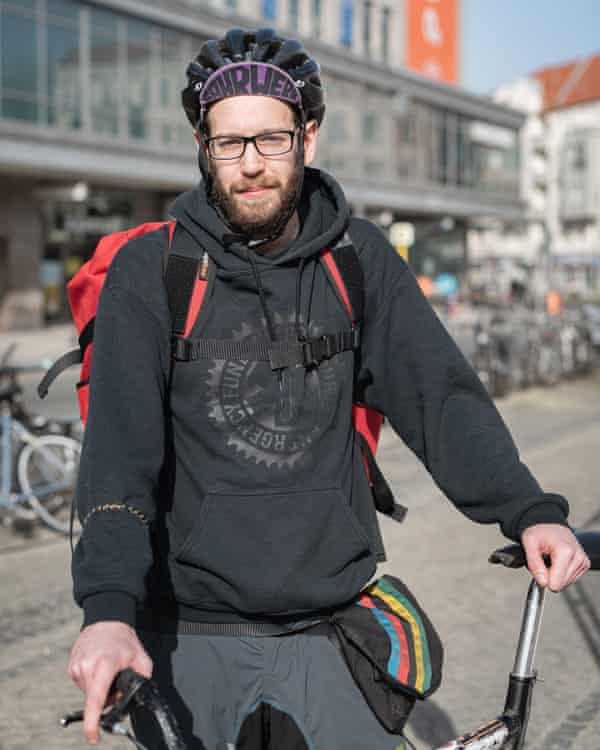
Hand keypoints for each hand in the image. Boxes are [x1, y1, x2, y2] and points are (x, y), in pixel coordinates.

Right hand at [68, 621, 151, 743]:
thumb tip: (133, 697)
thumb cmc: (124, 640)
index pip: (96, 699)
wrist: (106, 619)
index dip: (93, 721)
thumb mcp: (141, 658)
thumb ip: (141, 680)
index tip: (93, 737)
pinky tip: (98, 665)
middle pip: (96, 699)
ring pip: (89, 693)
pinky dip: (92, 681)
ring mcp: (77, 666)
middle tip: (117, 679)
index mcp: (105, 665)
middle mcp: (87, 667)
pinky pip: (83, 684)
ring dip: (99, 688)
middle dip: (107, 697)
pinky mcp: (71, 667)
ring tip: (108, 667)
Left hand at [521, 524, 589, 590]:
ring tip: (551, 559)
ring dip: (554, 574)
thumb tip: (543, 583)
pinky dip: (561, 573)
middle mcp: (578, 557)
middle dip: (549, 576)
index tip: (539, 567)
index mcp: (565, 551)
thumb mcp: (529, 543)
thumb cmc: (539, 533)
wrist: (550, 526)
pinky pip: (570, 579)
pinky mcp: (584, 565)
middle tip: (544, 561)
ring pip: (565, 583)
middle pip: (560, 585)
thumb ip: (534, 564)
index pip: (556, 583)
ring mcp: (583, 561)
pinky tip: (558, 561)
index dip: (543, 578)